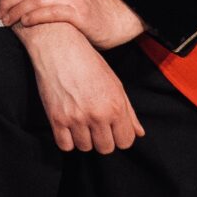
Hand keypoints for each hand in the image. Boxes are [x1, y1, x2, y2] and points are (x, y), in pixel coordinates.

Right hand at [17, 22, 145, 153]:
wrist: (60, 48)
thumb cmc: (88, 63)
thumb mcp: (115, 84)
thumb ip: (129, 112)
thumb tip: (139, 132)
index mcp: (116, 106)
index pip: (125, 142)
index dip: (120, 137)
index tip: (112, 129)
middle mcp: (98, 115)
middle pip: (106, 148)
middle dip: (102, 140)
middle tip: (96, 126)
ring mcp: (76, 118)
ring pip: (85, 148)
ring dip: (84, 139)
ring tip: (81, 123)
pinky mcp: (57, 119)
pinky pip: (65, 145)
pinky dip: (68, 140)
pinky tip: (68, 127)